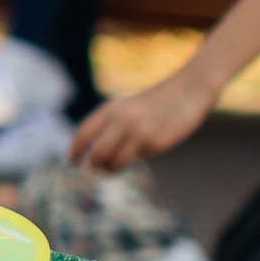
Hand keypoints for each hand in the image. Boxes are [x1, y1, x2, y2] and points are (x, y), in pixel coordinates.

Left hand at [72, 65, 215, 171]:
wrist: (187, 91)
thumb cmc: (152, 104)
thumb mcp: (125, 108)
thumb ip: (108, 126)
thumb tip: (92, 157)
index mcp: (111, 108)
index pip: (84, 133)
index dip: (75, 151)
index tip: (72, 162)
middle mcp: (122, 119)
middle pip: (97, 153)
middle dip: (93, 165)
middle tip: (94, 169)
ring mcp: (140, 132)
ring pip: (115, 162)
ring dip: (111, 169)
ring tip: (112, 167)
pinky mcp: (157, 142)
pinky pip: (139, 157)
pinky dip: (138, 157)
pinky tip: (147, 146)